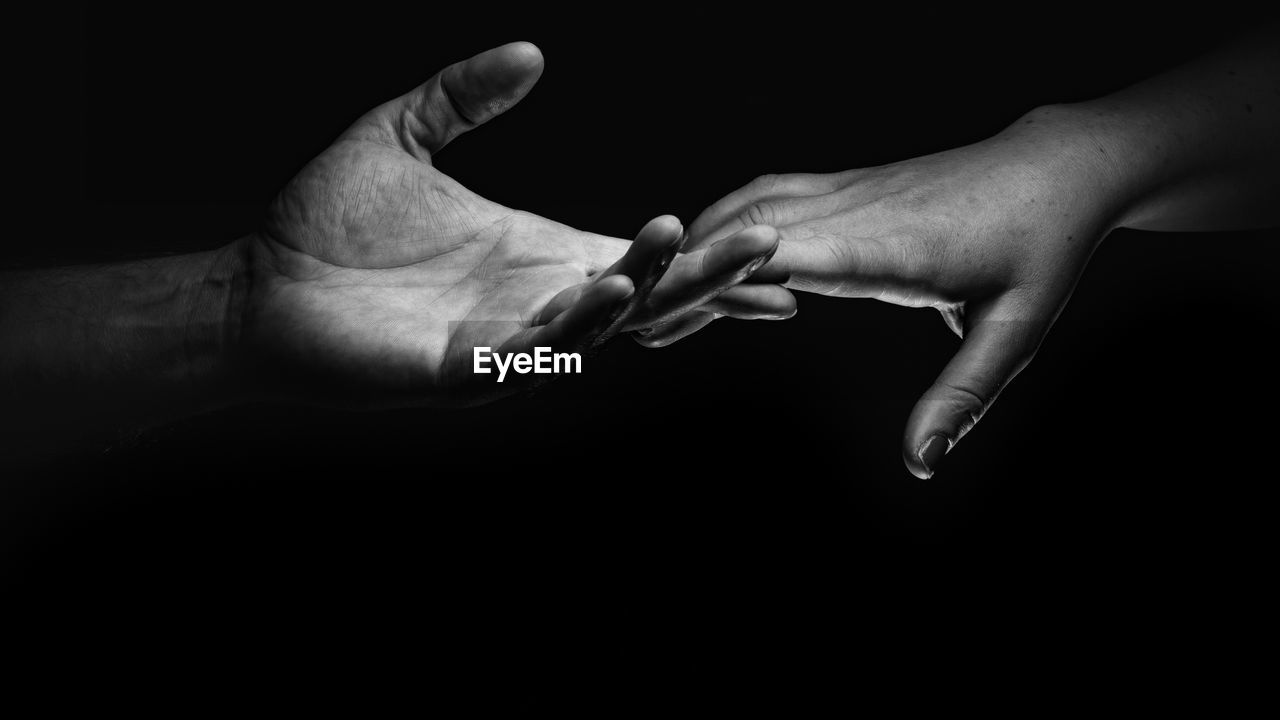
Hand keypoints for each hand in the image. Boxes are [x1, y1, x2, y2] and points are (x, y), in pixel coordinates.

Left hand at [240, 43, 791, 405]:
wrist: (253, 286)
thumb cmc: (325, 222)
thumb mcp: (400, 135)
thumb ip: (465, 94)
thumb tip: (532, 53)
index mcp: (536, 254)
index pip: (639, 256)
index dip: (702, 253)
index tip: (769, 237)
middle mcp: (535, 302)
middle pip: (644, 297)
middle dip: (706, 277)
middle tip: (769, 245)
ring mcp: (504, 341)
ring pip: (599, 327)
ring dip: (646, 292)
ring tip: (679, 246)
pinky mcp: (461, 372)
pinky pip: (533, 356)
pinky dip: (575, 328)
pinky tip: (607, 289)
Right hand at [683, 107, 1129, 476]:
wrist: (1058, 168)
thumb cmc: (1041, 251)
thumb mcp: (1015, 331)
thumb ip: (961, 399)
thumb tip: (919, 467)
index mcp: (891, 247)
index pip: (789, 255)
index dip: (723, 278)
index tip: (664, 313)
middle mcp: (856, 210)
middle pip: (746, 233)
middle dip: (685, 277)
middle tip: (629, 327)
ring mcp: (846, 190)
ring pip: (745, 209)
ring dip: (695, 251)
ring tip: (650, 302)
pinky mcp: (845, 186)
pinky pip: (765, 199)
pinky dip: (722, 228)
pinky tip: (702, 256)